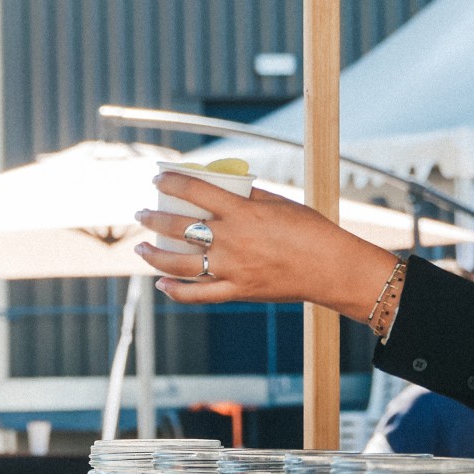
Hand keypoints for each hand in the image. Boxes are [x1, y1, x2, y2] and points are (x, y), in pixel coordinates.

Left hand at [135, 173, 395, 316]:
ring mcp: (232, 269)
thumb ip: (248, 197)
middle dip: (153, 219)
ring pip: (179, 264)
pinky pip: (198, 295)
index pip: (195, 191)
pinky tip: (162, 284)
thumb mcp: (280, 203)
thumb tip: (223, 189)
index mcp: (242, 212)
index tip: (158, 179)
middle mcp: (232, 240)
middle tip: (142, 214)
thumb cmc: (311, 231)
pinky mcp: (238, 291)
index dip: (170, 182)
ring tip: (141, 247)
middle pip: (178, 227)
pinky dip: (176, 291)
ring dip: (153, 255)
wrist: (332, 268)